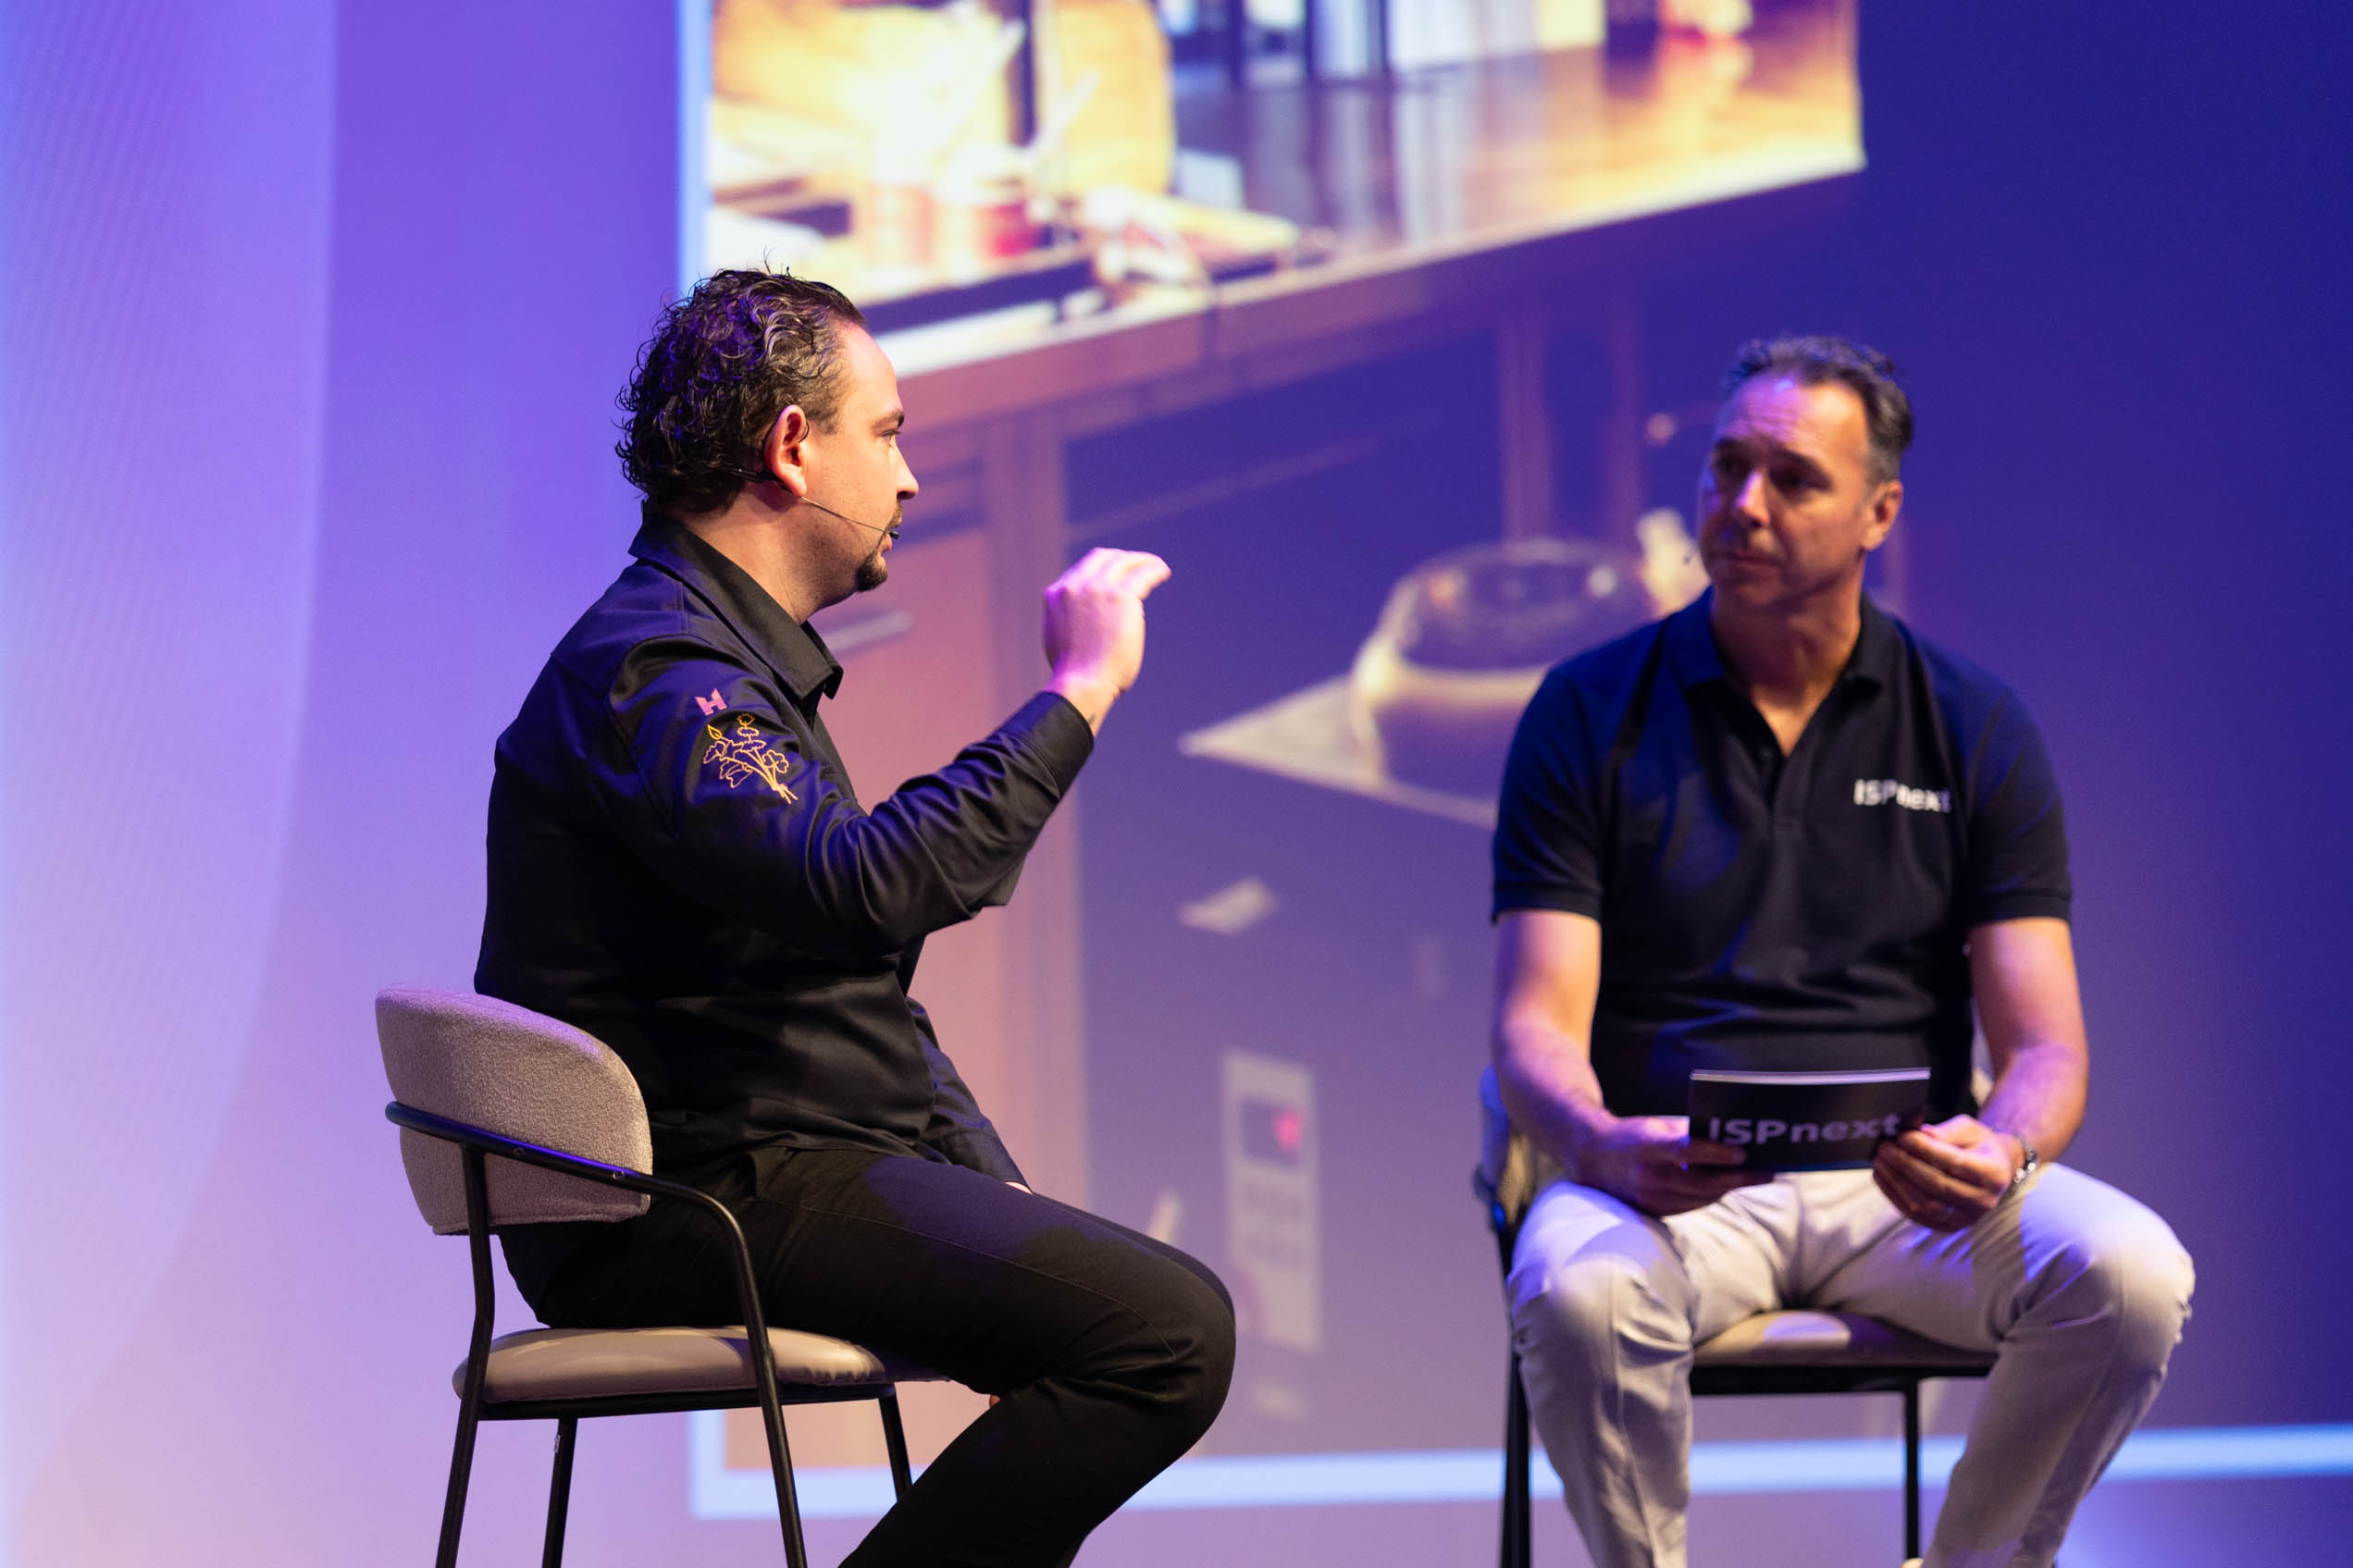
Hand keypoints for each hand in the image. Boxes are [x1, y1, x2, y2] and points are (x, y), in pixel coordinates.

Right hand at [1042, 549, 1170, 729]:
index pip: (1080, 572)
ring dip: (1140, 561)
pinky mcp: (1121, 596)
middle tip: (1134, 565)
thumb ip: (1068, 622)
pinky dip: (1154, 569)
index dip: (1099, 571)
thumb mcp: (1059, 639)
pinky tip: (1162, 572)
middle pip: (1101, 558)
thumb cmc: (1073, 675)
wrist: (1080, 683)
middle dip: (1119, 558)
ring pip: (1123, 562)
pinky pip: (1142, 575)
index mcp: (1056, 595)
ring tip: (1155, 566)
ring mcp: (1097, 588)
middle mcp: (1075, 585)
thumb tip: (1082, 625)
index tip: (1113, 575)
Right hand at [1575, 1114, 1770, 1216]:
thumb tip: (1725, 1135)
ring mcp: (1652, 1198)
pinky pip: (1692, 1205)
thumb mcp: (1655, 1125)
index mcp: (1648, 1148)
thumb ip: (1686, 1132)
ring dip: (1730, 1187)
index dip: (1716, 1154)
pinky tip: (1728, 1185)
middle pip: (1702, 1182)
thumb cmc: (1632, 1135)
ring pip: (1702, 1197)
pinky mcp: (1655, 1211)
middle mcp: (1649, 1177)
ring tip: (1754, 1177)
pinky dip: (1712, 1195)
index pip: (1686, 1152)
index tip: (1743, 1153)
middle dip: (1739, 1178)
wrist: (1594, 1159)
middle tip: (1768, 1172)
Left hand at [1873, 1115, 2017, 1230]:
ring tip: (1880, 1161)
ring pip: (1926, 1205)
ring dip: (1897, 1183)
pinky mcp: (1948, 1227)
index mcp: (1994, 1174)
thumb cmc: (1978, 1145)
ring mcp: (1966, 1218)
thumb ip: (1947, 1131)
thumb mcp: (1970, 1129)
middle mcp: (1984, 1201)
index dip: (1925, 1150)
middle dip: (1906, 1165)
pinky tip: (1882, 1177)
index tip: (1902, 1137)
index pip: (1955, 1163)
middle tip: (1884, 1148)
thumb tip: (1922, 1133)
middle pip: (1938, 1186)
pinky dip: (1895, 1196)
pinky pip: (1917, 1216)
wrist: (1992, 1170)